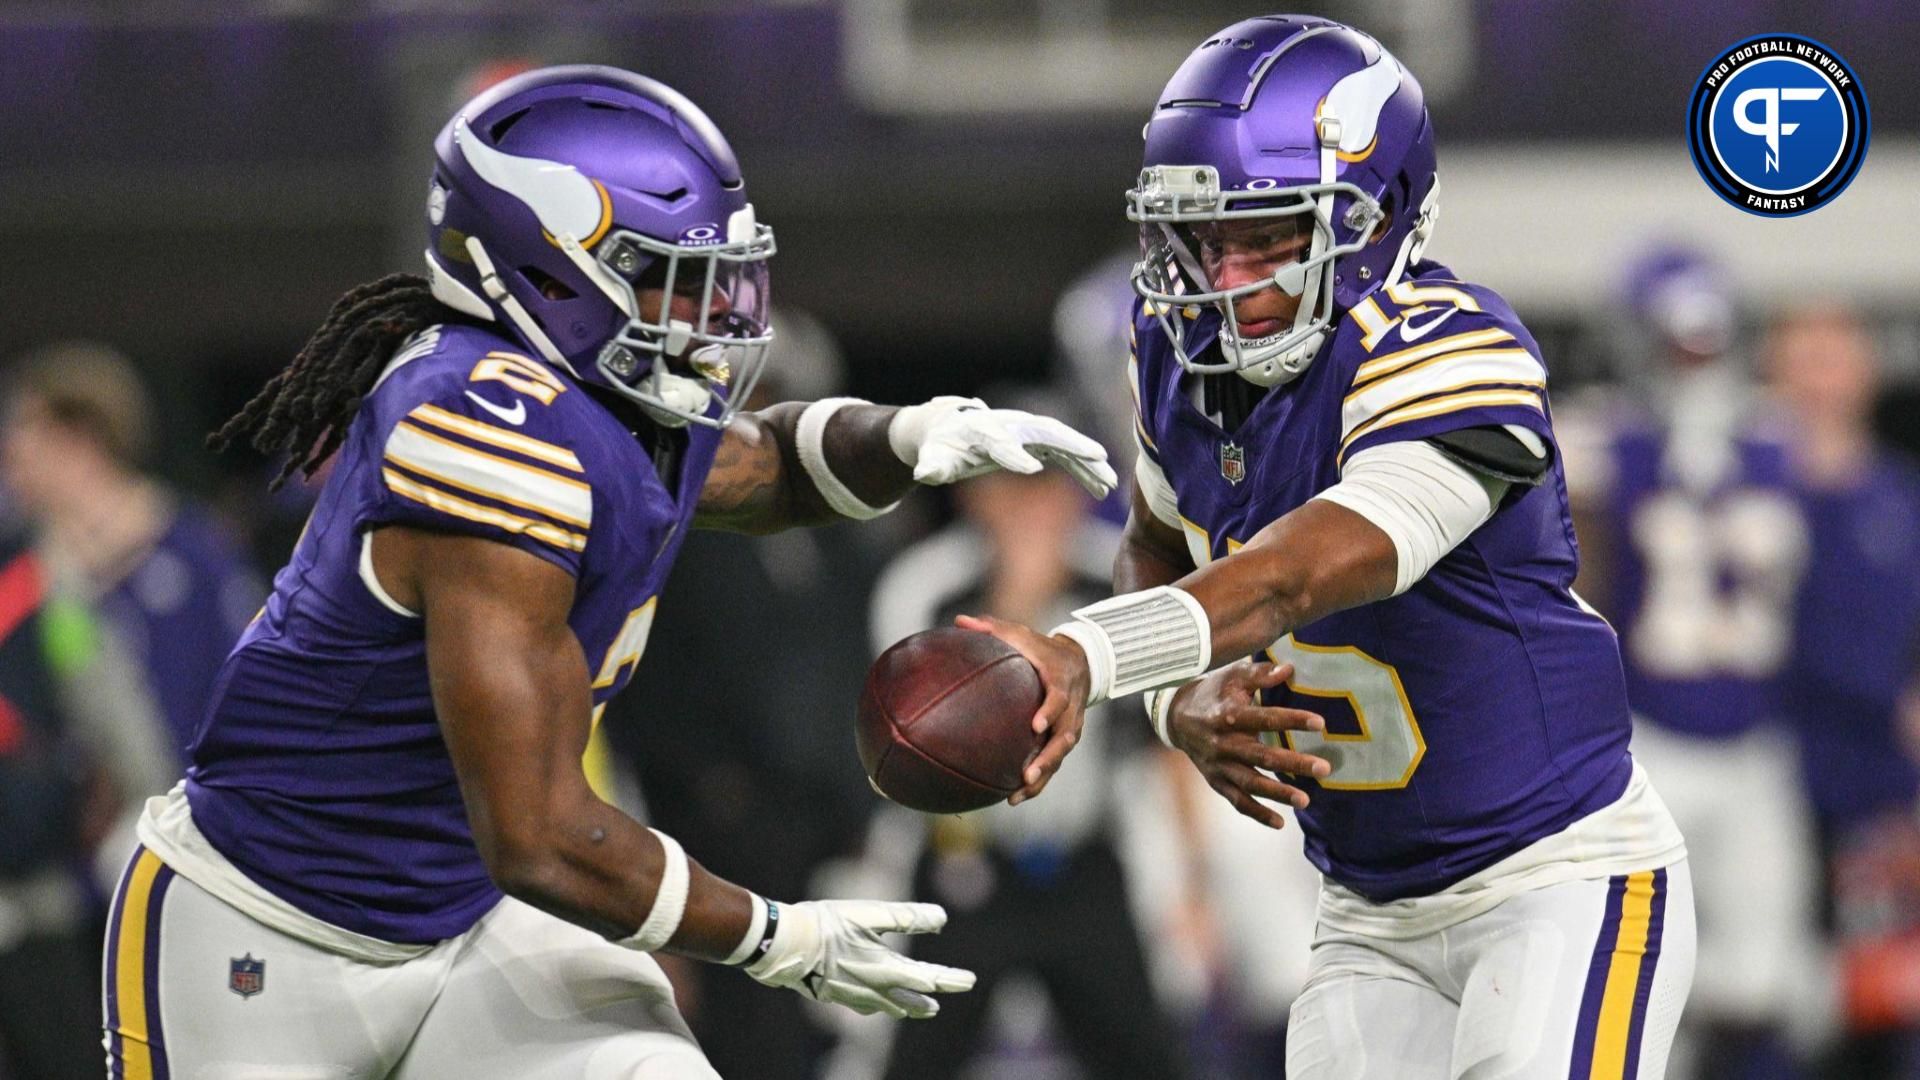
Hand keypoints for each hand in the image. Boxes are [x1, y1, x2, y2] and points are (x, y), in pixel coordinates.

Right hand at [744, 899, 974, 1018]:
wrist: (784, 944)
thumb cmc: (827, 924)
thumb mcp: (870, 914)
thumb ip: (907, 917)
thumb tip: (941, 919)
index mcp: (886, 969)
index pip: (928, 978)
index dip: (951, 979)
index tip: (969, 981)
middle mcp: (873, 989)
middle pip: (911, 1000)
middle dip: (928, 1000)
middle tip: (940, 1002)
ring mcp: (853, 996)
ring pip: (888, 1007)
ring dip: (907, 1007)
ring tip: (919, 1009)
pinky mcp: (835, 995)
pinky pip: (865, 1007)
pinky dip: (879, 1006)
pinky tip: (876, 1004)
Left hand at [892, 397, 1118, 497]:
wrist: (950, 429)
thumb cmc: (941, 446)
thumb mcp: (934, 457)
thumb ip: (933, 466)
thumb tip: (926, 473)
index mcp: (982, 429)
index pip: (1000, 441)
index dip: (1014, 454)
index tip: (1032, 469)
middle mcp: (1011, 426)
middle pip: (1045, 432)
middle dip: (1072, 444)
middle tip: (1098, 458)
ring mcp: (1028, 432)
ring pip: (1063, 443)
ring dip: (1088, 462)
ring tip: (1111, 482)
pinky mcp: (1038, 443)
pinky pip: (1066, 456)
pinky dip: (1084, 470)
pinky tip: (1102, 488)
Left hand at [955, 613, 1090, 804]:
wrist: (1080, 662)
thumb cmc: (1041, 648)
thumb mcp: (1021, 634)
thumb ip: (992, 628)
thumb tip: (958, 621)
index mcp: (1060, 682)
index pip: (1060, 699)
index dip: (1051, 711)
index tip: (1036, 724)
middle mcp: (1070, 709)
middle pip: (1065, 738)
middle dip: (1048, 758)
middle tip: (1028, 773)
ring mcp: (1070, 727)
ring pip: (1059, 757)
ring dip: (1042, 778)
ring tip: (1018, 795)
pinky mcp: (1064, 739)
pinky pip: (1053, 764)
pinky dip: (1037, 782)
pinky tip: (1012, 798)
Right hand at [1166, 659, 1331, 829]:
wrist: (1177, 718)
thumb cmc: (1214, 693)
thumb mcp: (1232, 677)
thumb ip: (1260, 674)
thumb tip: (1289, 670)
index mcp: (1228, 714)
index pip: (1264, 718)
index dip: (1292, 720)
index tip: (1320, 723)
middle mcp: (1222, 743)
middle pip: (1261, 756)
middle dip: (1293, 763)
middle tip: (1324, 768)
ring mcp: (1218, 766)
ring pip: (1250, 783)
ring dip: (1278, 793)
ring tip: (1306, 800)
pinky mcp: (1216, 781)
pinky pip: (1237, 801)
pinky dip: (1257, 813)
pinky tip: (1280, 823)